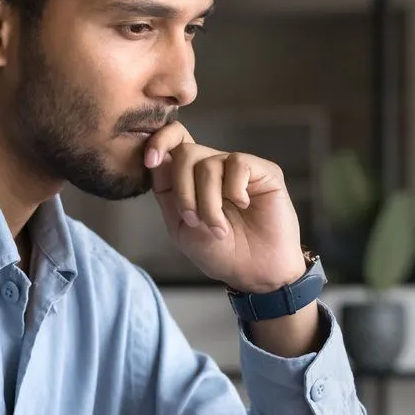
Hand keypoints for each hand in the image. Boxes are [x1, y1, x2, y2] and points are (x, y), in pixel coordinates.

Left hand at [145, 122, 305, 291]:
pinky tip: (244, 205)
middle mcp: (215, 168)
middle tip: (195, 221)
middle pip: (186, 152)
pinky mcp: (264, 171)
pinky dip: (234, 190)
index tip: (150, 161)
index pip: (174, 140)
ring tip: (220, 229)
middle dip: (184, 192)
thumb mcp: (181, 227)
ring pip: (208, 164)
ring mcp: (239, 168)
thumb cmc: (220, 253)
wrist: (254, 273)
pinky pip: (238, 164)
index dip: (159, 141)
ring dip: (209, 203)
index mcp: (192, 178)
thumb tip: (157, 158)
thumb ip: (167, 193)